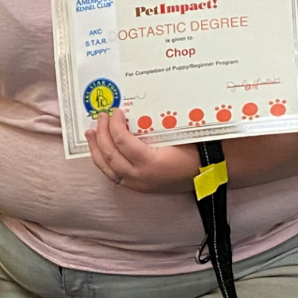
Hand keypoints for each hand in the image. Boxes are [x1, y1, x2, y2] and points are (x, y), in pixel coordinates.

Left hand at [85, 109, 199, 193]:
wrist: (207, 172)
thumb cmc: (194, 151)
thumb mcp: (175, 134)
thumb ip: (152, 125)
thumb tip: (133, 109)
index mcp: (150, 162)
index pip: (122, 141)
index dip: (115, 124)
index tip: (116, 111)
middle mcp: (140, 176)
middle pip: (110, 154)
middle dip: (101, 134)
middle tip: (100, 117)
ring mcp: (138, 184)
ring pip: (107, 169)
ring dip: (96, 149)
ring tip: (90, 133)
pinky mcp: (138, 187)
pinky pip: (114, 176)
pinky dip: (105, 161)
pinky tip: (101, 150)